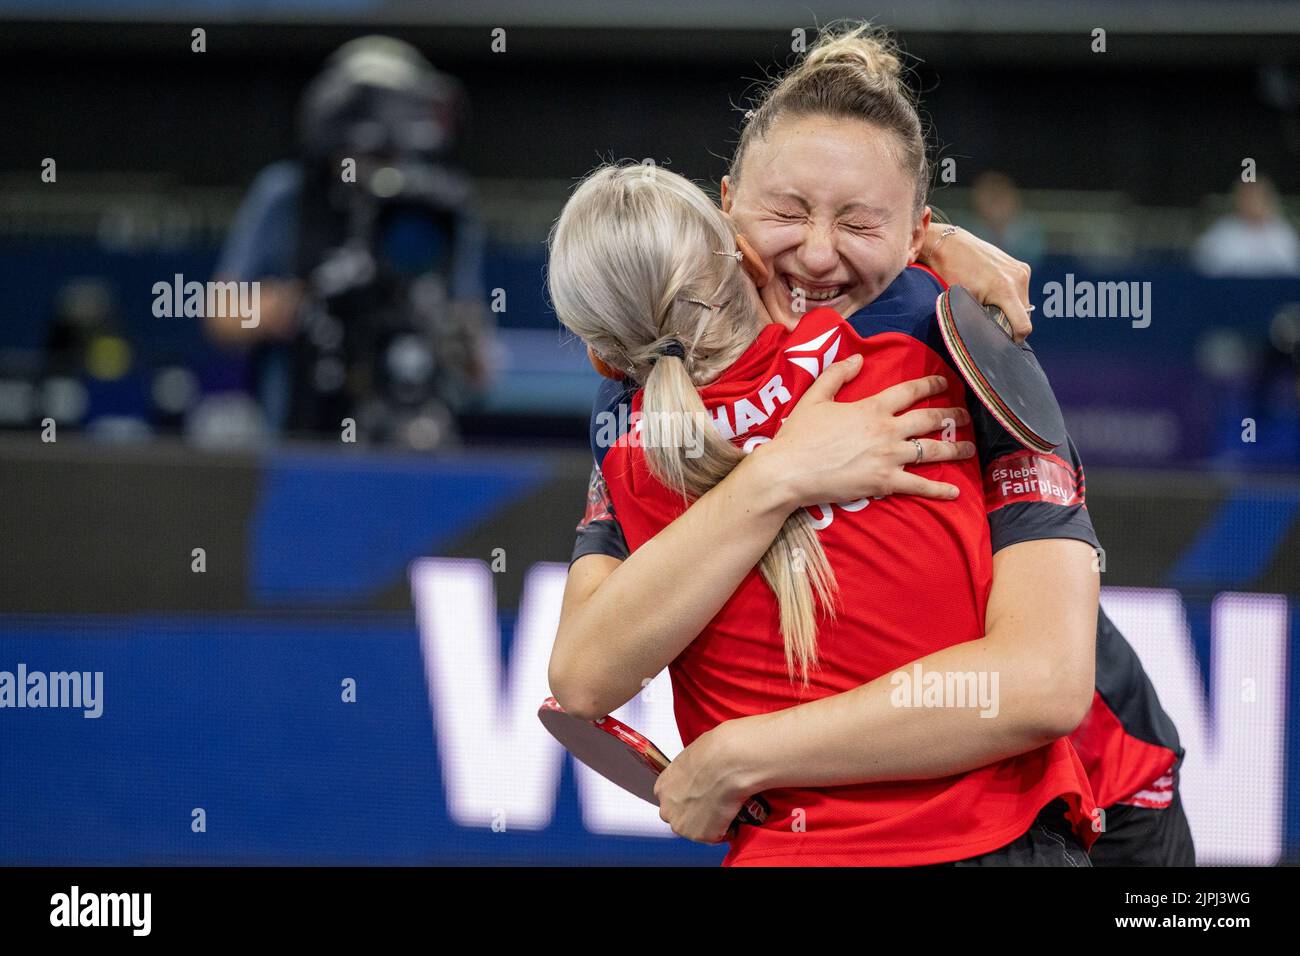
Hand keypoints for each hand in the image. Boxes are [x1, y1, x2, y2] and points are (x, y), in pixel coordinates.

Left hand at [654, 722, 749, 843]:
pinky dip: (727, 829)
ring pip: (698, 829)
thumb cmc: (714, 753)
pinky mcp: (702, 836)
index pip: (672, 799)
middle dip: (696, 814)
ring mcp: (683, 826)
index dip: (688, 798)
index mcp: (663, 787)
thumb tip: (702, 774)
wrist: (728, 764)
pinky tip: (733, 813)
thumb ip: (690, 774)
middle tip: (716, 803)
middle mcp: (667, 809)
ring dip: (711, 822)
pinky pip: (717, 836)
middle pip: (681, 817)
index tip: (700, 795)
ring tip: (727, 808)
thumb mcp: (693, 758)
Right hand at [756, 354, 975, 508]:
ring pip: (931, 451)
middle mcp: (887, 430)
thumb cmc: (799, 435)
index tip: (945, 382)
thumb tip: (857, 359)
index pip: (909, 391)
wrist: (790, 470)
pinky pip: (919, 486)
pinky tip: (955, 491)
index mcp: (872, 408)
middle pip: (928, 419)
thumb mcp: (814, 398)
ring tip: (969, 449)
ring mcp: (889, 457)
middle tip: (965, 417)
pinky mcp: (885, 482)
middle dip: (951, 416)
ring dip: (954, 449)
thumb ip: (837, 375)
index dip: (930, 384)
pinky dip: (939, 490)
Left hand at [920, 219, 1033, 341]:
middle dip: (1011, 322)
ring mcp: (1021, 270)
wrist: (950, 245)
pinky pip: (1020, 290)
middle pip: (1024, 315)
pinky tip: (993, 292)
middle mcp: (1018, 278)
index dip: (1014, 339)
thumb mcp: (963, 303)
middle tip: (990, 321)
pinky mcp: (1020, 265)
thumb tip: (991, 340)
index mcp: (1005, 289)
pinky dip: (1010, 296)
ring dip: (1011, 309)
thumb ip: (981, 320)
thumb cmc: (950, 275)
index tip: (1002, 343)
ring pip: (1023, 303)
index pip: (1023, 326)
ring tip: (990, 304)